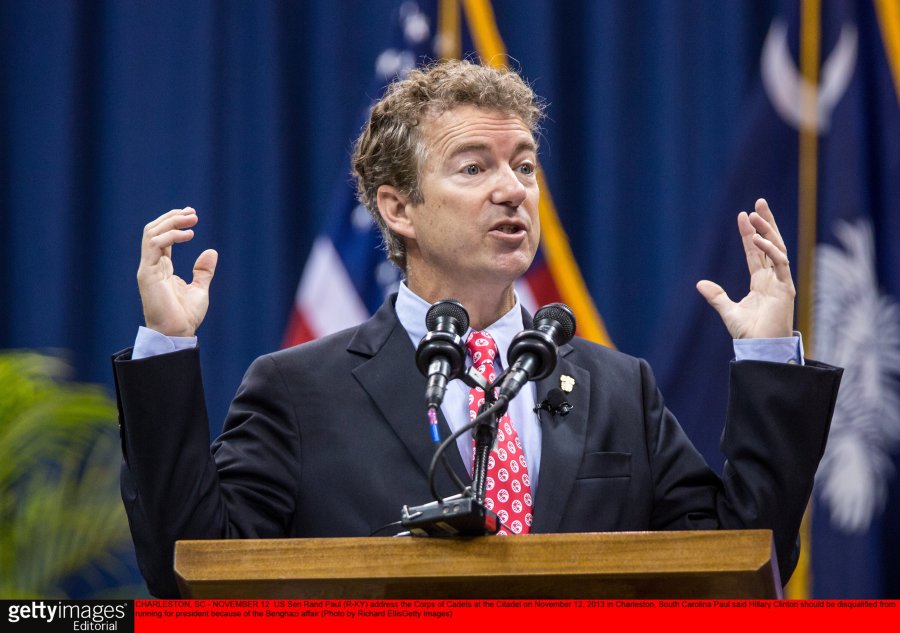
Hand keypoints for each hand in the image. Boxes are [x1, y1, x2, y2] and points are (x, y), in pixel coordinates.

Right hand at [137, 207, 217, 336]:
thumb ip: (203, 271)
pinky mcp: (147, 274)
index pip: (162, 237)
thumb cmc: (185, 315)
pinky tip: (189, 235)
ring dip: (171, 222)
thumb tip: (211, 251)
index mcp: (162, 267)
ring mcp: (147, 269)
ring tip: (192, 219)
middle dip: (172, 217)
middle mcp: (152, 265)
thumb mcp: (199, 288)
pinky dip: (171, 235)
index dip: (175, 223)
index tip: (192, 215)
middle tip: (192, 212)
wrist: (177, 333)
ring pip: (151, 233)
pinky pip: (154, 245)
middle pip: (154, 230)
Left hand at [696, 198, 794, 338]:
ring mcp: (781, 282)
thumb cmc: (748, 333)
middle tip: (759, 201)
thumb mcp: (728, 311)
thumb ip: (716, 296)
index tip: (743, 215)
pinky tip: (760, 239)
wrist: (760, 349)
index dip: (750, 233)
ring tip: (756, 213)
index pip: (755, 251)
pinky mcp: (786, 289)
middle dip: (766, 222)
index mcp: (761, 281)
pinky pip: (780, 264)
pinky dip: (771, 251)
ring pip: (777, 248)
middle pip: (770, 243)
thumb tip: (699, 283)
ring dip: (767, 230)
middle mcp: (772, 278)